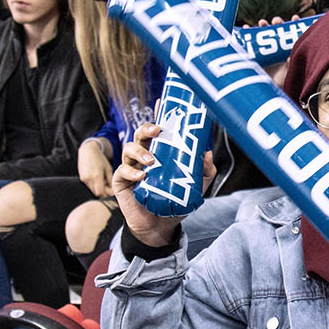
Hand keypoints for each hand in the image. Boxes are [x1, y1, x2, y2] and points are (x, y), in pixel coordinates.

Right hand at [78, 138, 114, 197]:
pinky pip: (89, 186)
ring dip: (98, 189)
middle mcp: (89, 178)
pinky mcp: (82, 178)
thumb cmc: (100, 159)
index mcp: (97, 176)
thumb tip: (113, 191)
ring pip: (92, 190)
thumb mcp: (108, 169)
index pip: (101, 193)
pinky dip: (94, 186)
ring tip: (104, 182)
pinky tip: (98, 180)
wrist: (88, 151)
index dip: (106, 195)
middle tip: (109, 188)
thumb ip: (110, 180)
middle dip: (103, 193)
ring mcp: (84, 179)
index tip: (111, 192)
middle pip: (96, 193)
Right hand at [111, 123, 215, 246]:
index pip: (158, 131)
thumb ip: (204, 171)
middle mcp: (144, 155)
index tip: (161, 102)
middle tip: (156, 131)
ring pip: (129, 148)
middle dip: (147, 128)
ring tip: (151, 161)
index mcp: (160, 152)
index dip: (158, 115)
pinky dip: (131, 171)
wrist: (160, 226)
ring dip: (140, 151)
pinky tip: (142, 176)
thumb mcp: (196, 186)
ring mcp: (131, 167)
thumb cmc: (176, 201)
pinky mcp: (122, 181)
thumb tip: (206, 153)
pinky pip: (123, 170)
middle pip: (141, 134)